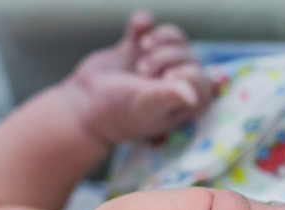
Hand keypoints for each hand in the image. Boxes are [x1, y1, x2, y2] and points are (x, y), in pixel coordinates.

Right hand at [64, 10, 214, 144]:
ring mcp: (152, 64)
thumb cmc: (116, 112)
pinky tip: (137, 26)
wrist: (82, 105)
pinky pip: (147, 28)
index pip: (202, 82)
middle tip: (143, 71)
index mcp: (178, 104)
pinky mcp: (133, 50)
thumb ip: (170, 96)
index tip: (166, 78)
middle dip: (168, 56)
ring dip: (161, 37)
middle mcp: (169, 84)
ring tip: (143, 47)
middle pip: (189, 56)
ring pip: (173, 39)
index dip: (189, 74)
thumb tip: (193, 95)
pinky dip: (143, 22)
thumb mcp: (146, 105)